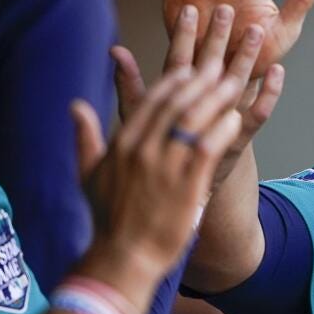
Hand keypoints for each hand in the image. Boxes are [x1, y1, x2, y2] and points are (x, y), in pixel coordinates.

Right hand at [73, 16, 261, 285]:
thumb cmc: (109, 219)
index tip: (192, 60)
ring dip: (217, 95)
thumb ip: (86, 136)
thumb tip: (76, 106)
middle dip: (200, 73)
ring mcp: (164, 164)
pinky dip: (223, 126)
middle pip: (177, 100)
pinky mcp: (187, 183)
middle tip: (219, 55)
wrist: (123, 258)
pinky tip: (237, 113)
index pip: (152, 99)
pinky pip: (209, 145)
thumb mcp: (90, 174)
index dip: (175, 77)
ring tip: (236, 77)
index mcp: (123, 142)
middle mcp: (142, 148)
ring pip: (196, 118)